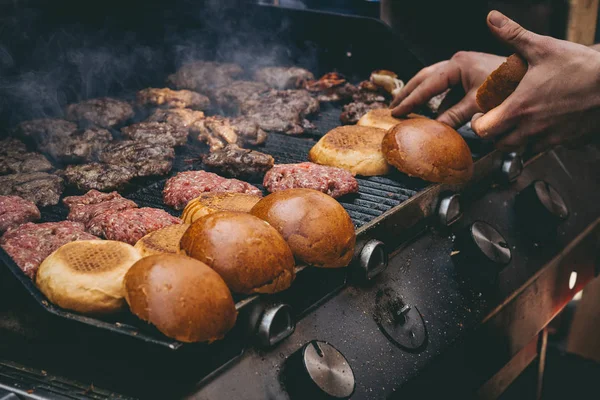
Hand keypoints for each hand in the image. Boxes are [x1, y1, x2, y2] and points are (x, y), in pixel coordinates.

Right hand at [390, 52, 504, 126]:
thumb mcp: (479, 103)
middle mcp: (458, 62)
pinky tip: (431, 111)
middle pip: (424, 77)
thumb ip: (455, 116)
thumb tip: (435, 128)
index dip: (410, 100)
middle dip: (408, 92)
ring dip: (419, 94)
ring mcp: (463, 67)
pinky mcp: (469, 76)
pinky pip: (445, 88)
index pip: (426, 85)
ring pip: (433, 81)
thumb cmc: (509, 87)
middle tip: (393, 107)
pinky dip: (435, 98)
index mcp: (457, 65)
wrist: (533, 78)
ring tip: (405, 107)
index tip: (397, 112)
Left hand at [471, 11, 599, 151]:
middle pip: (498, 144)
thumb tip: (492, 18)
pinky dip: (534, 140)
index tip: (480, 113)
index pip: (483, 130)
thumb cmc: (580, 66)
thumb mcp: (543, 47)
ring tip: (515, 121)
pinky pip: (541, 148)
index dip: (477, 124)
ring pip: (519, 149)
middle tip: (495, 118)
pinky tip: (539, 123)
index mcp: (519, 108)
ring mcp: (548, 137)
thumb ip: (513, 35)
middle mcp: (531, 128)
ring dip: (512, 139)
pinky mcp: (564, 140)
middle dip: (492, 133)